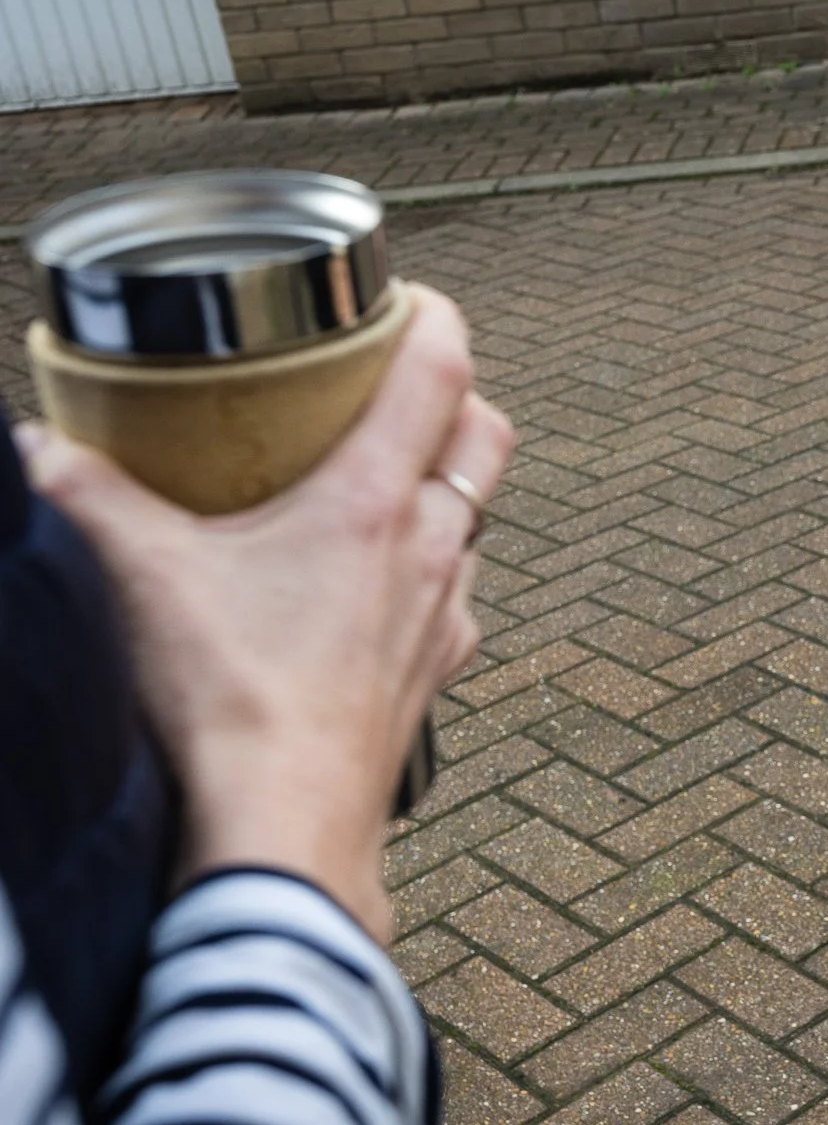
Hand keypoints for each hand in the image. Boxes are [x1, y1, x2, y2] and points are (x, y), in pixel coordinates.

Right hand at [20, 285, 515, 944]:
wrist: (284, 827)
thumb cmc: (228, 702)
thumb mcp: (136, 573)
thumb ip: (82, 495)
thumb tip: (35, 451)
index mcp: (372, 503)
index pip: (443, 373)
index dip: (438, 318)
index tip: (409, 297)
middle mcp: (429, 550)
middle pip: (486, 440)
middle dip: (459, 397)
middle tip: (402, 384)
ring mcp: (442, 617)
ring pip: (475, 523)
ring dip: (443, 491)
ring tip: (379, 484)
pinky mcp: (434, 678)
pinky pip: (454, 601)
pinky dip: (429, 575)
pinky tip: (376, 592)